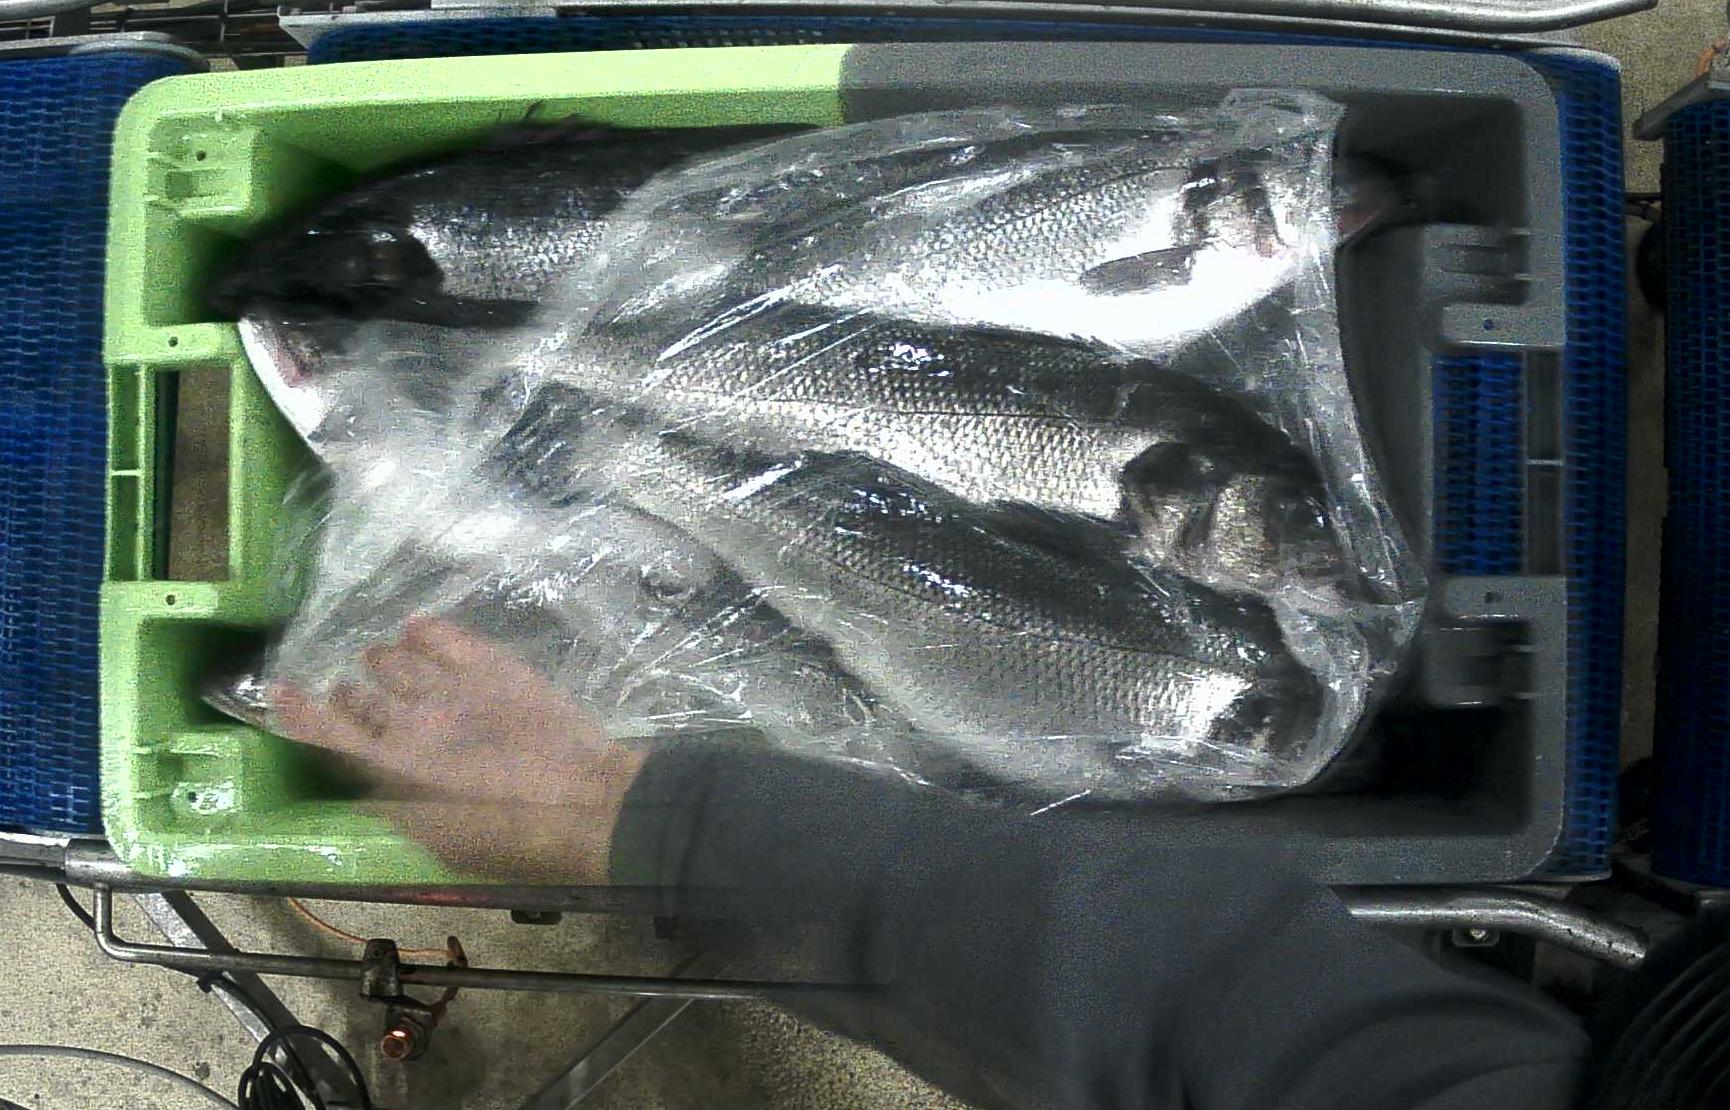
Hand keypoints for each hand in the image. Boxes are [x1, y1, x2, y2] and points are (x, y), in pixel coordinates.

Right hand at [272, 616, 647, 881]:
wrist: (587, 805)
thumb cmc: (514, 842)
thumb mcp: (441, 846)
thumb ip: (397, 813)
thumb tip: (365, 794)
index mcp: (391, 771)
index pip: (325, 730)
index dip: (297, 709)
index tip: (280, 690)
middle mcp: (409, 721)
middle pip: (359, 691)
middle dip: (352, 692)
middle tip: (358, 695)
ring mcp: (451, 687)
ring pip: (395, 657)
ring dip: (385, 660)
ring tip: (387, 661)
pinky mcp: (492, 666)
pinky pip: (442, 634)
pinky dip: (423, 630)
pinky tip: (418, 628)